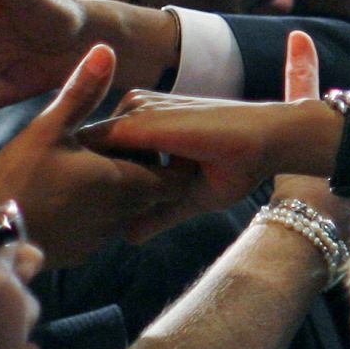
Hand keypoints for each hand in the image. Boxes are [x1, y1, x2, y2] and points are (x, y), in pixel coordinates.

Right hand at [0, 43, 192, 266]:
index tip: (156, 145)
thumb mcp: (50, 128)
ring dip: (120, 193)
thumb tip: (106, 49)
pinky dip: (97, 212)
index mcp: (124, 183)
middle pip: (153, 195)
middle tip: (122, 149)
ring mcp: (101, 238)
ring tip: (92, 169)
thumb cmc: (22, 179)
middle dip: (145, 173)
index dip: (171, 162)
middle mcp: (121, 215)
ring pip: (128, 212)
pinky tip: (69, 196)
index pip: (175, 180)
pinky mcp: (81, 253)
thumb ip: (82, 92)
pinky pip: (102, 229)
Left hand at [80, 91, 329, 241]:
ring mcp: (136, 111)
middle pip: (90, 152)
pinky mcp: (139, 120)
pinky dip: (97, 176)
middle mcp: (136, 111)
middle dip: (85, 183)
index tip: (88, 212)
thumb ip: (157, 213)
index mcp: (145, 123)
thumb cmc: (238, 165)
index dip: (93, 181)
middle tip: (82, 218)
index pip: (102, 152)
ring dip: (90, 181)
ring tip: (90, 213)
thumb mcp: (189, 196)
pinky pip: (101, 149)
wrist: (267, 140)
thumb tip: (127, 237)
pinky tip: (101, 202)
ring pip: (91, 151)